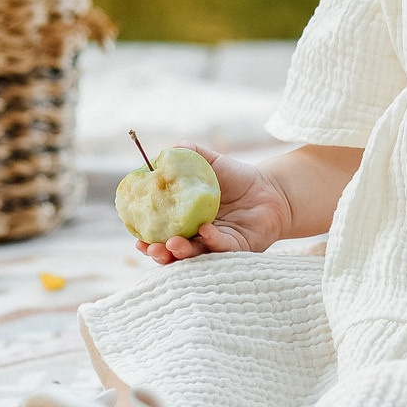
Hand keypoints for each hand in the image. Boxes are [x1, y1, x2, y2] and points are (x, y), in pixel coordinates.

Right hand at [134, 143, 293, 264]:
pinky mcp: (237, 249)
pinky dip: (212, 240)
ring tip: (172, 244)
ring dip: (181, 252)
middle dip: (159, 253)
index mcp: (185, 221)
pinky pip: (221, 248)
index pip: (160, 235)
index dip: (146, 238)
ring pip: (195, 255)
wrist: (271, 189)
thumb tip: (166, 150)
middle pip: (173, 252)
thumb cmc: (236, 178)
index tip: (136, 236)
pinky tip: (206, 229)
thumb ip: (188, 154)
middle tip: (151, 247)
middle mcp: (197, 238)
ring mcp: (216, 245)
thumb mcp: (210, 162)